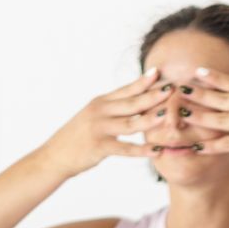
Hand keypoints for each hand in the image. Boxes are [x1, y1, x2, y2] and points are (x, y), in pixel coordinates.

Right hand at [35, 68, 171, 175]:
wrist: (55, 155)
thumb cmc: (79, 136)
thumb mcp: (95, 115)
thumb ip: (114, 107)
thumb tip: (137, 98)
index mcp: (101, 102)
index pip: (126, 89)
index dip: (143, 81)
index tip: (160, 72)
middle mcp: (100, 111)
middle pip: (132, 103)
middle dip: (153, 96)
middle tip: (173, 89)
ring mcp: (99, 128)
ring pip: (131, 124)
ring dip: (151, 119)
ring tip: (170, 116)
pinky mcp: (99, 147)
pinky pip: (124, 148)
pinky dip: (142, 150)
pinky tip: (157, 150)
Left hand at [182, 67, 228, 170]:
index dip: (215, 78)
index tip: (198, 72)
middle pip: (221, 97)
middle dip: (199, 92)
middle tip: (179, 89)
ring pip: (219, 117)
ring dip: (198, 116)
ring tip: (181, 114)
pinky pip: (226, 142)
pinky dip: (211, 144)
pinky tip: (196, 146)